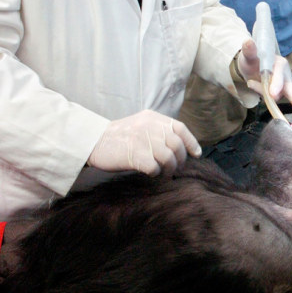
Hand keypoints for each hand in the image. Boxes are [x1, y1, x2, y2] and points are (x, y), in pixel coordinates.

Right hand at [87, 110, 201, 175]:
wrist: (94, 141)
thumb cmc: (119, 137)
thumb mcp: (140, 125)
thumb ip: (158, 130)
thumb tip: (180, 146)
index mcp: (153, 118)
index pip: (180, 128)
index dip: (191, 142)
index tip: (196, 154)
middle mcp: (150, 126)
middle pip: (177, 145)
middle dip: (180, 160)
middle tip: (175, 168)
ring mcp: (143, 140)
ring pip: (169, 158)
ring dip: (169, 169)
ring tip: (164, 174)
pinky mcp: (135, 155)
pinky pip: (155, 168)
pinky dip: (156, 173)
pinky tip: (151, 174)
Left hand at [237, 39, 291, 115]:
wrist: (249, 66)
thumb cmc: (251, 59)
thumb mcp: (248, 55)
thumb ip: (249, 50)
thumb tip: (248, 42)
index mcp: (280, 64)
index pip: (280, 74)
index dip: (277, 84)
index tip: (272, 94)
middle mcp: (285, 75)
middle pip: (291, 90)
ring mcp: (283, 86)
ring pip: (278, 95)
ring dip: (265, 93)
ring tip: (251, 82)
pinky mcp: (279, 94)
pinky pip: (275, 100)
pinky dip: (269, 100)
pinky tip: (260, 93)